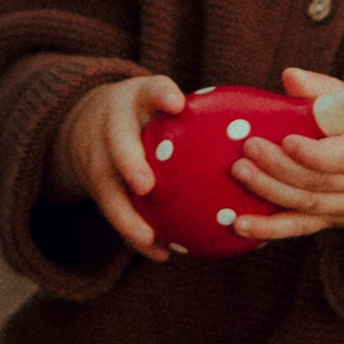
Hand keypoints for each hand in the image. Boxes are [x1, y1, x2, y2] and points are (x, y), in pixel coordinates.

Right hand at [50, 74, 184, 261]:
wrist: (84, 120)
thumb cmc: (143, 113)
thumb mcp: (156, 100)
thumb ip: (193, 113)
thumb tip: (260, 131)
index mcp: (134, 100)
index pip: (149, 90)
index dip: (160, 94)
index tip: (176, 102)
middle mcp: (111, 127)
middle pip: (118, 142)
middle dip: (128, 162)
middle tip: (145, 184)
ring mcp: (97, 158)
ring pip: (107, 189)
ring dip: (127, 215)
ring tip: (149, 237)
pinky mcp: (95, 187)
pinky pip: (114, 213)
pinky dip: (136, 235)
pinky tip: (161, 254)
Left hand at [229, 68, 343, 241]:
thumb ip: (322, 88)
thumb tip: (290, 76)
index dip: (316, 154)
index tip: (286, 141)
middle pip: (321, 183)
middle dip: (280, 168)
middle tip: (249, 149)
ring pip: (308, 206)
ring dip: (270, 192)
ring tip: (240, 173)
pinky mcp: (333, 220)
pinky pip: (300, 227)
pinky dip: (270, 228)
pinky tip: (242, 225)